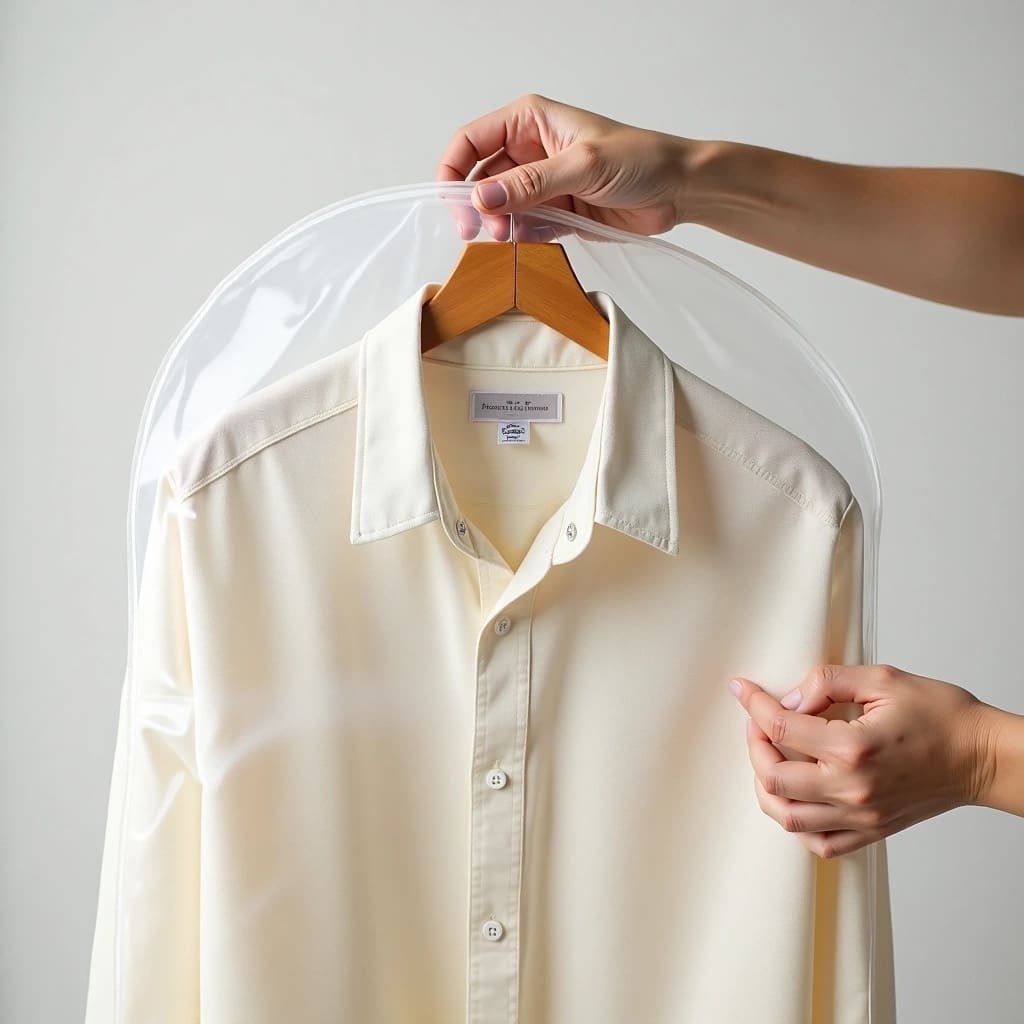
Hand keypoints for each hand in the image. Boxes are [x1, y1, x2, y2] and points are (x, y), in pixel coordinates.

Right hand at [435, 92, 699, 241]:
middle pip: (479, 178)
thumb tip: (481, 198)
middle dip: (475, 204)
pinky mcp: (555, 212)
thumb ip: (530, 184)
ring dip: (497, 224)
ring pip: (499, 206)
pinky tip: (527, 241)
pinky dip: (520, 237)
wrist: (678, 190)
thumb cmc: (640, 160)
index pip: (471, 141)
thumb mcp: (582, 166)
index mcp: (530, 121)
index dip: (454, 170)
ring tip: (506, 236)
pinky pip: (523, 227)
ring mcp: (541, 184)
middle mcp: (530, 150)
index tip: (454, 203)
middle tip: (482, 229)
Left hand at [727, 664, 997, 857]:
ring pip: (788, 817)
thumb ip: (828, 683)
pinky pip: (819, 842)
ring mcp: (861, 816)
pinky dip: (796, 822)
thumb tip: (790, 700)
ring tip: (768, 758)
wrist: (982, 756)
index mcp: (852, 748)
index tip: (742, 690)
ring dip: (766, 786)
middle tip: (757, 724)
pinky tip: (795, 795)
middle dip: (753, 746)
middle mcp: (852, 789)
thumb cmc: (942, 715)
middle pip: (773, 778)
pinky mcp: (871, 831)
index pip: (781, 728)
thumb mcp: (882, 679)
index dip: (755, 705)